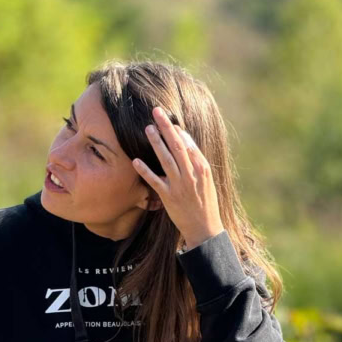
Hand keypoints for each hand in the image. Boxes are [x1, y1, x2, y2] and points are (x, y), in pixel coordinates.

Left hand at [133, 106, 223, 250]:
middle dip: (166, 127)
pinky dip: (145, 170)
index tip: (168, 119)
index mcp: (203, 168)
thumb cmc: (205, 203)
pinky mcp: (169, 198)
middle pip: (177, 146)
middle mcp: (192, 174)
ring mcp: (180, 186)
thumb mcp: (206, 181)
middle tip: (156, 112)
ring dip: (156, 142)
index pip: (188, 144)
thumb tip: (185, 143)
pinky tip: (135, 160)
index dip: (177, 130)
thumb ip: (196, 163)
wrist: (205, 229)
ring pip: (166, 159)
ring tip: (148, 128)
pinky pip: (155, 181)